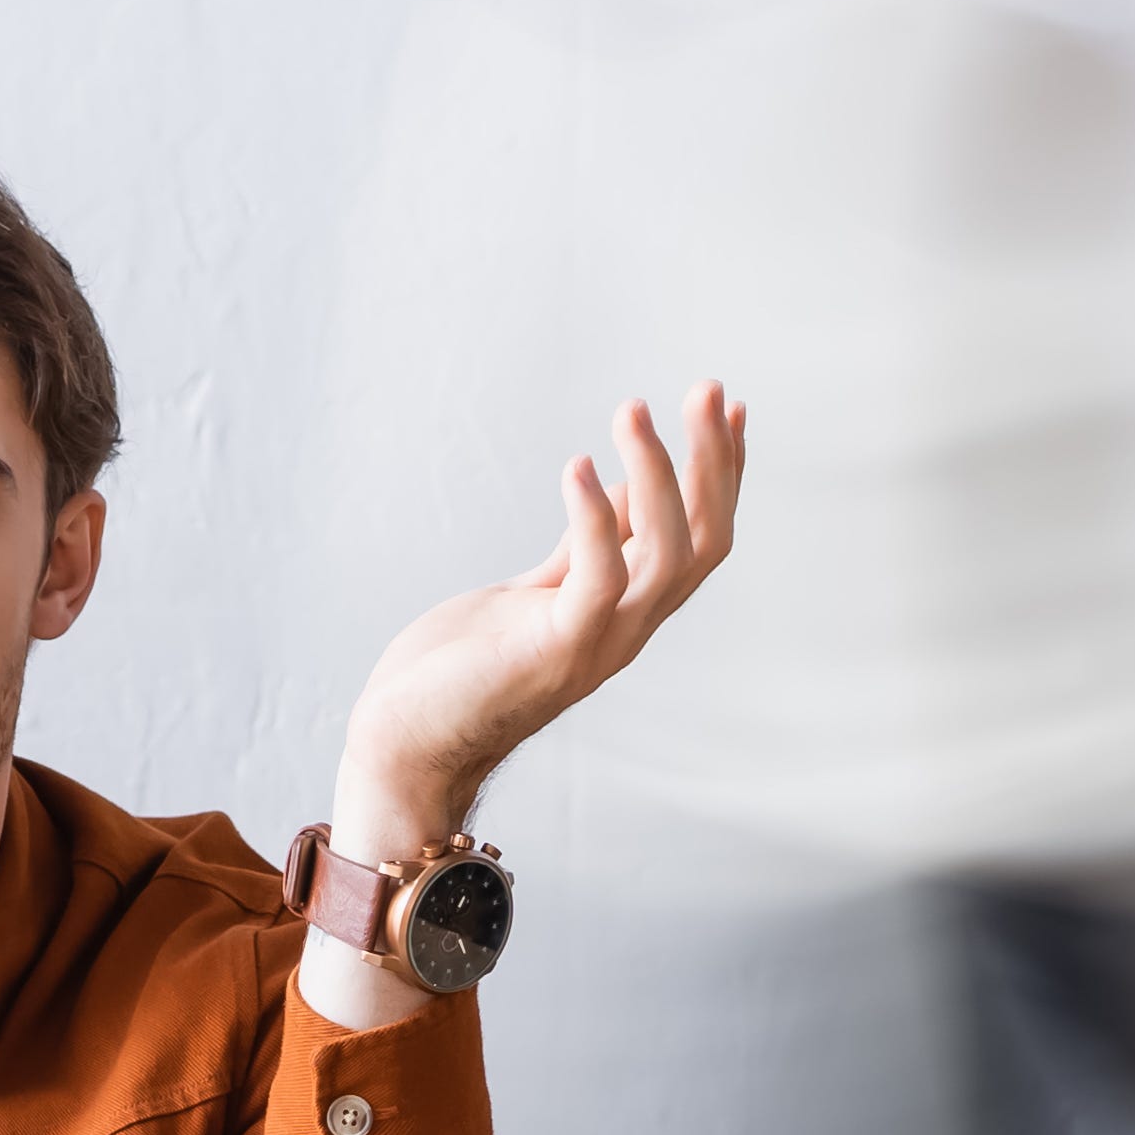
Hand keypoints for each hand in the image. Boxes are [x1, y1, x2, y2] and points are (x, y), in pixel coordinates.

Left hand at [330, 386, 746, 856]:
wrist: (408, 745)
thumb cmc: (464, 668)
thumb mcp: (537, 591)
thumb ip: (586, 550)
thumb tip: (624, 490)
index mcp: (629, 612)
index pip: (702, 537)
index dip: (723, 474)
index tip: (726, 408)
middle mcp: (629, 629)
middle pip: (704, 542)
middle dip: (713, 462)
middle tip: (705, 389)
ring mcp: (598, 643)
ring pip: (666, 555)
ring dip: (658, 475)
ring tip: (633, 410)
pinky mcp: (555, 650)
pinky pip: (597, 579)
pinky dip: (594, 518)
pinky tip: (578, 466)